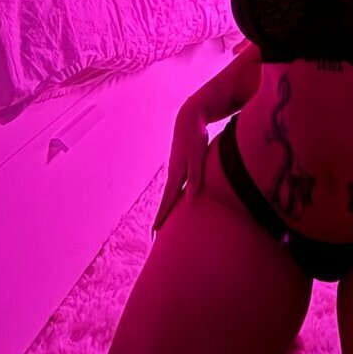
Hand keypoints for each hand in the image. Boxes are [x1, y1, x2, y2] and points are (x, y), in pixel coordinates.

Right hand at [150, 101, 208, 238]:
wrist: (189, 118)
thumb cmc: (195, 137)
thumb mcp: (198, 157)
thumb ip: (196, 177)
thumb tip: (191, 200)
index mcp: (176, 174)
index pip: (168, 201)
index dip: (162, 217)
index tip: (155, 232)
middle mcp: (173, 173)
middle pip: (166, 200)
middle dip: (161, 217)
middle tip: (154, 234)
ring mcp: (176, 169)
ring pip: (171, 193)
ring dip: (167, 207)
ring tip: (164, 220)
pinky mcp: (181, 164)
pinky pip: (176, 185)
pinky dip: (174, 196)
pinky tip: (178, 199)